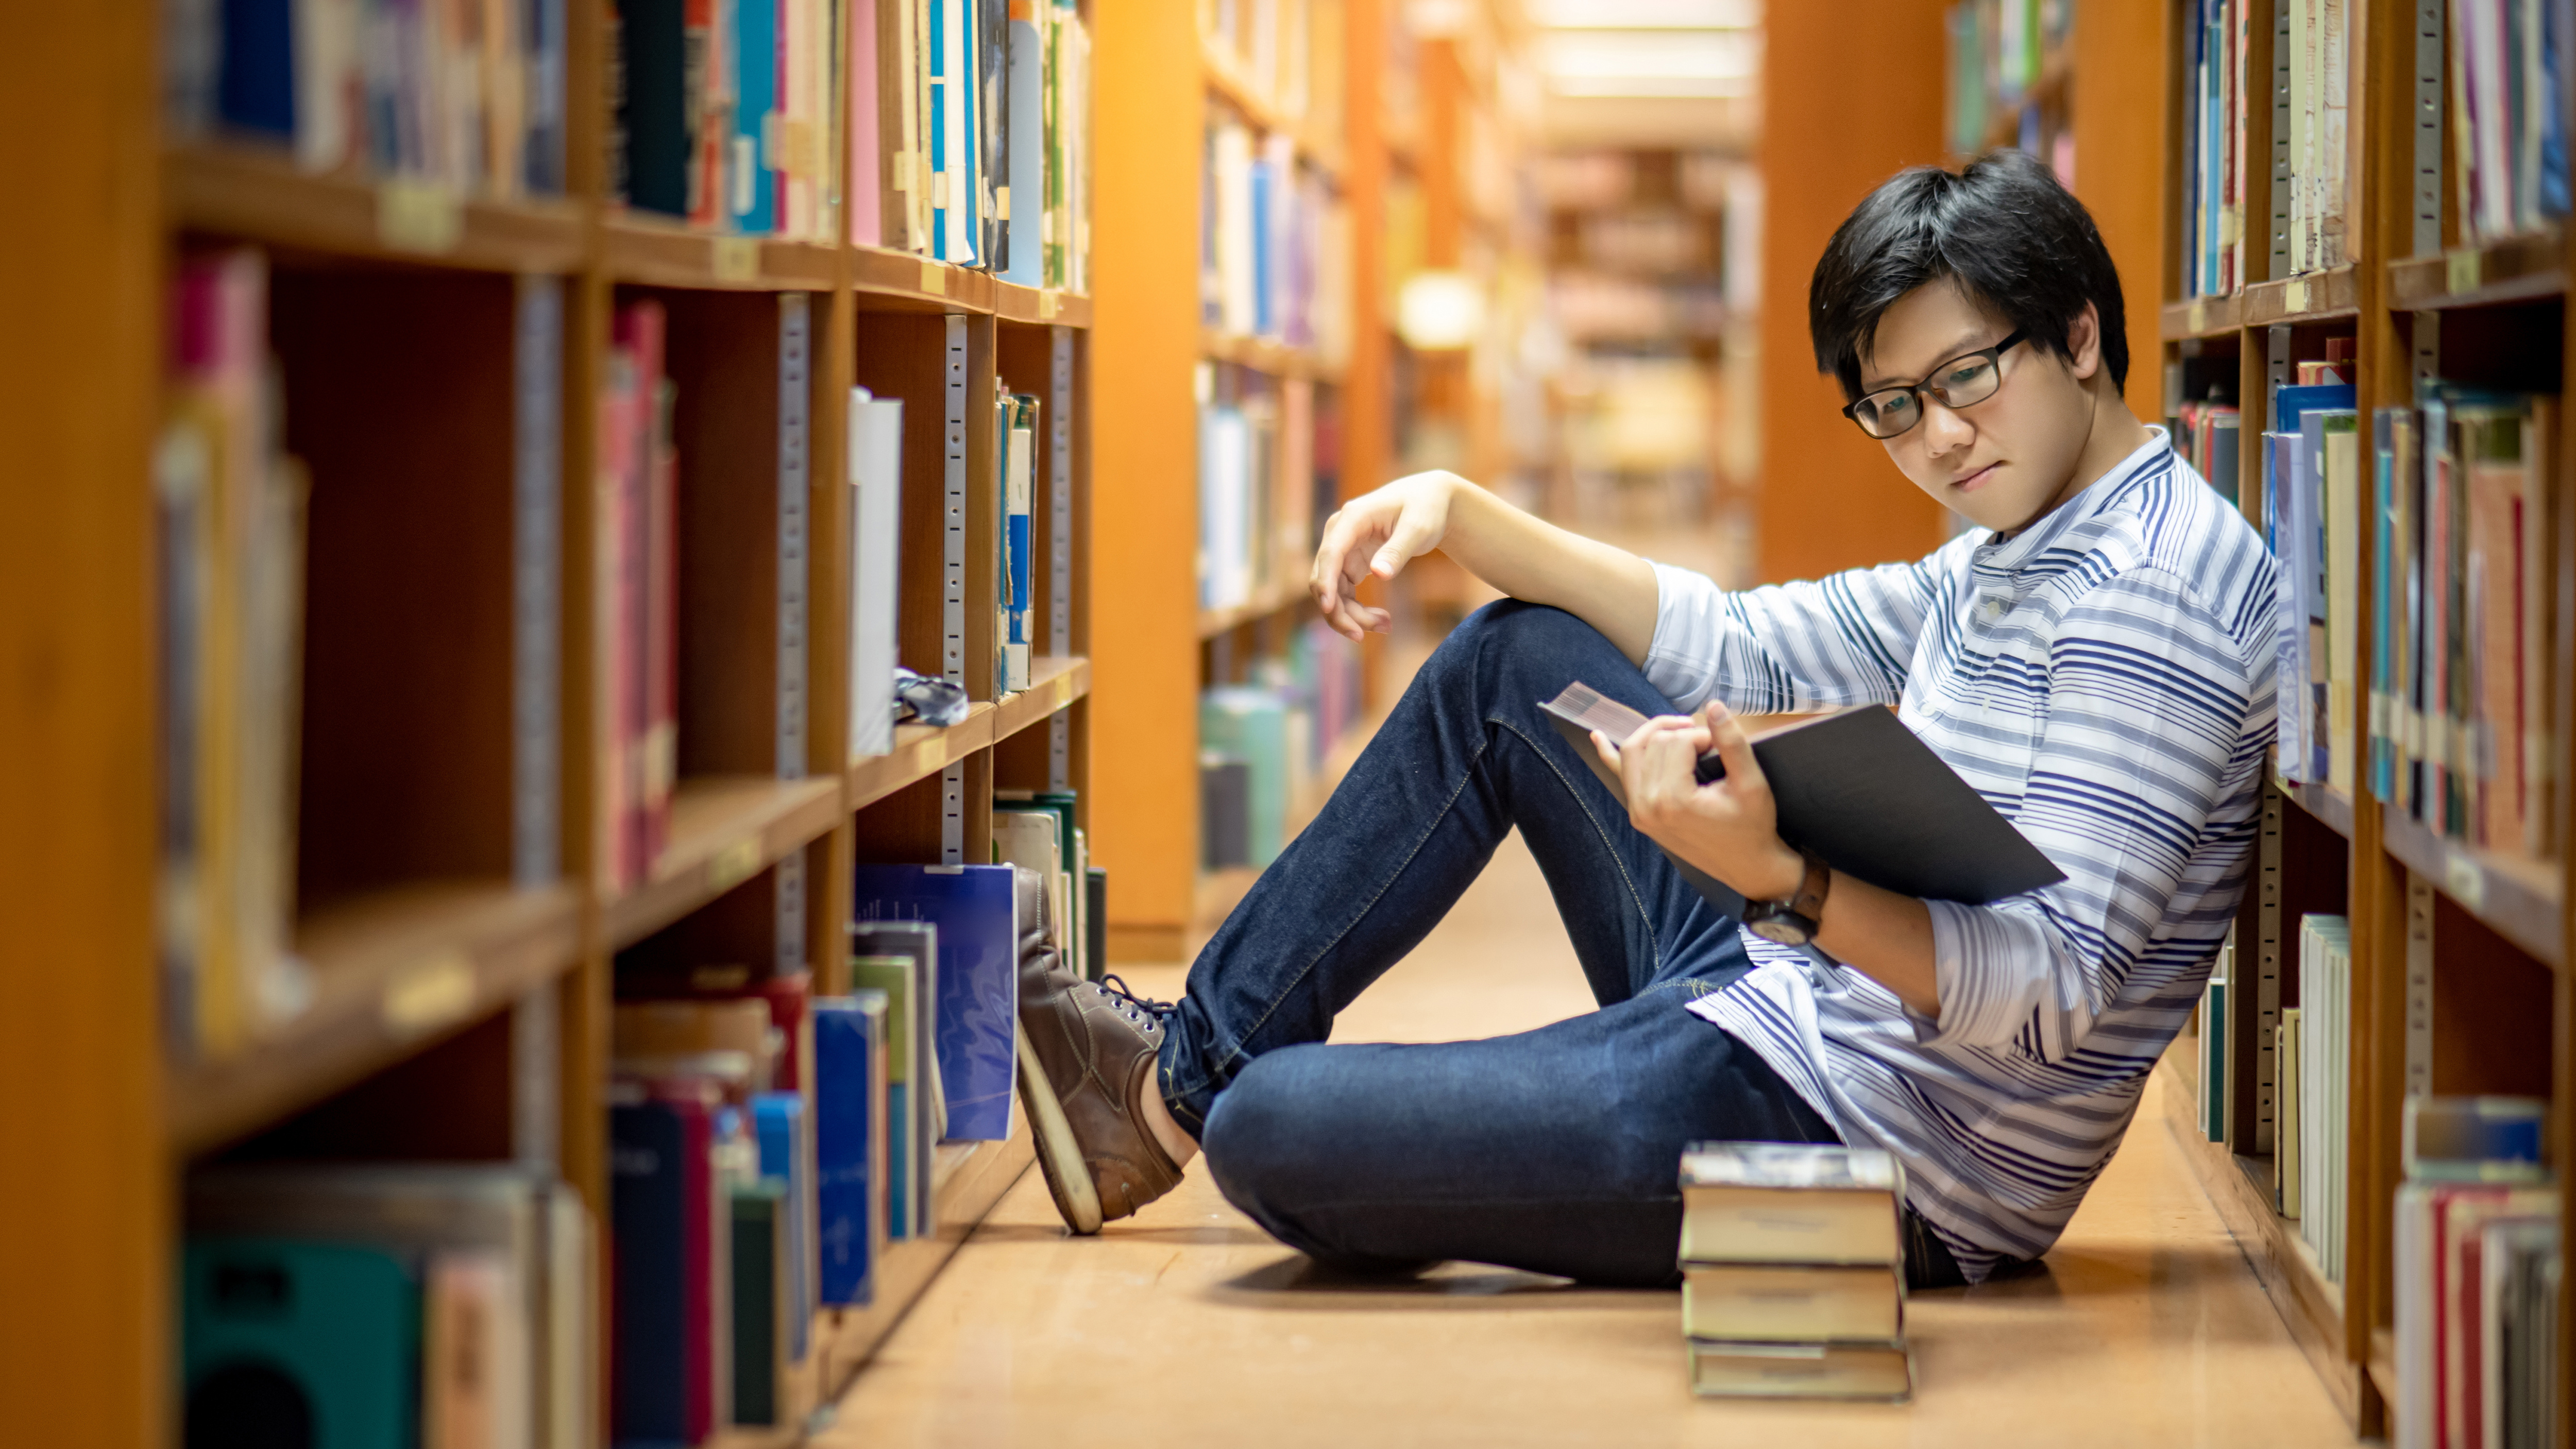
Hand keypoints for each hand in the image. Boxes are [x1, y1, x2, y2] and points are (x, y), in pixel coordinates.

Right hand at [1310, 471, 1461, 639]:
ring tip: (1385, 626)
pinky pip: (1344, 593)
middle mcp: (1340, 533)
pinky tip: (1381, 620)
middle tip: (1364, 635)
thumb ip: (1398, 550)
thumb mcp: (1419, 528)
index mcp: (1352, 518)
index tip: (1329, 608)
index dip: (1325, 582)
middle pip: (1325, 578)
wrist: (1430, 500)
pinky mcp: (1351, 562)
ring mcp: (1343, 549)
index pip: (1331, 553)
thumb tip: (1378, 574)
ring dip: (1351, 615)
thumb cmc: (1426, 508)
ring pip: (1333, 591)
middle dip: (1339, 610)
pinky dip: (1357, 610)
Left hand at [1591, 701, 1803, 901]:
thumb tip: (1713, 706)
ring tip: (1681, 729)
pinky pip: (1619, 776)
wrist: (1746, 865)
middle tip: (1709, 741)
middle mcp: (1647, 806)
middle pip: (1655, 743)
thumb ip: (1732, 743)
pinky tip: (1597, 736)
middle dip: (1682, 733)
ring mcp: (1638, 812)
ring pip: (1633, 752)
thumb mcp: (1751, 783)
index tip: (1722, 746)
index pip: (1679, 741)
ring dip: (1654, 734)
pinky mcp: (1638, 814)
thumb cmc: (1751, 826)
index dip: (1704, 735)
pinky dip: (1609, 753)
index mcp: (1673, 800)